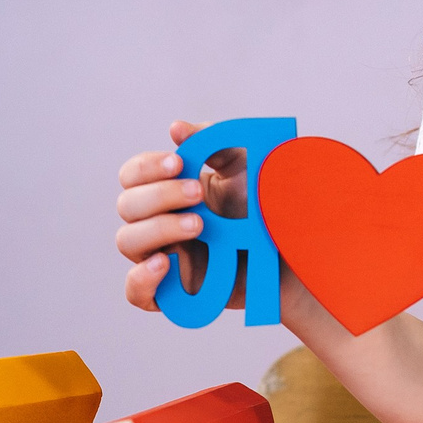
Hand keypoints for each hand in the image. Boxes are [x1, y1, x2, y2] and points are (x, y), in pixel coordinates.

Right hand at [114, 121, 249, 311]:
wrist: (295, 251)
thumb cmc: (267, 206)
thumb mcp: (246, 166)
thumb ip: (213, 143)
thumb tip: (175, 129)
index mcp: (169, 191)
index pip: (132, 175)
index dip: (146, 168)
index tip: (178, 163)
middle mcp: (158, 222)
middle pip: (126, 205)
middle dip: (160, 196)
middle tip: (199, 194)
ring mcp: (164, 258)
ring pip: (127, 241)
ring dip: (158, 228)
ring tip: (200, 225)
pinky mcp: (174, 293)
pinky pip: (135, 293)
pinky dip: (141, 278)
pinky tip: (166, 264)